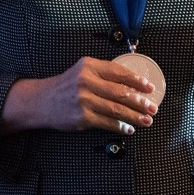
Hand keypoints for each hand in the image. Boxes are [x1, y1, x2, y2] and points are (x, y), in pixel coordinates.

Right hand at [0, 56, 157, 135]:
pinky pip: (107, 122)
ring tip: (146, 120)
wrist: (41, 100)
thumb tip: (131, 85)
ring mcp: (84, 100)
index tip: (149, 87)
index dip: (137, 80)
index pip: (119, 72)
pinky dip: (120, 126)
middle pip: (120, 92)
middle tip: (152, 107)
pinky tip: (128, 128)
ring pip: (116, 109)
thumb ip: (103, 75)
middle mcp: (86, 81)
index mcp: (89, 66)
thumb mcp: (82, 72)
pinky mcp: (82, 117)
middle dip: (140, 101)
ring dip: (135, 116)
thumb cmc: (64, 87)